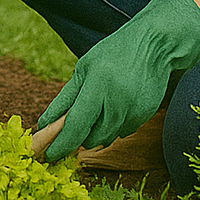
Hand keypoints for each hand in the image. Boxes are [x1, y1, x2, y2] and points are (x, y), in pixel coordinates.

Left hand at [37, 0, 199, 161]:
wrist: (154, 45)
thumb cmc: (113, 54)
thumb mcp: (84, 68)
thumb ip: (65, 98)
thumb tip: (45, 123)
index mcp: (98, 84)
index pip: (76, 124)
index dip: (61, 143)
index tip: (49, 154)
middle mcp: (117, 101)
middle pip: (91, 137)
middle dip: (78, 137)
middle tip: (72, 125)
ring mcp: (133, 111)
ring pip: (106, 138)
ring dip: (95, 131)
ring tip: (97, 107)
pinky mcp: (145, 116)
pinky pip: (121, 131)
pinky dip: (112, 125)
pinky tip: (115, 105)